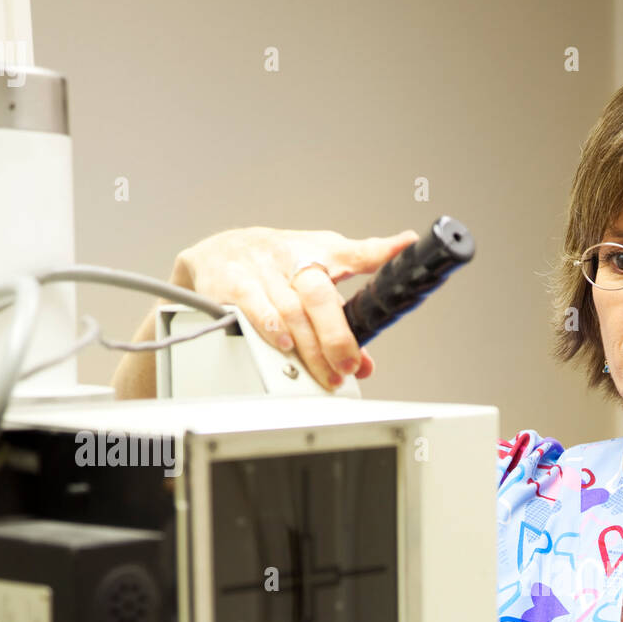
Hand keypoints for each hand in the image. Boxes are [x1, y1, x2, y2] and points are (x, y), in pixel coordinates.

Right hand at [172, 226, 418, 390]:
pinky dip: (271, 329)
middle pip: (320, 295)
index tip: (405, 246)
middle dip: (337, 336)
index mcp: (320, 252)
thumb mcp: (314, 278)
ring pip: (291, 312)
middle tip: (350, 366)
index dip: (380, 250)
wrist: (218, 251)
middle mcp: (293, 257)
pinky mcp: (234, 281)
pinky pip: (255, 307)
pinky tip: (284, 346)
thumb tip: (365, 364)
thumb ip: (343, 318)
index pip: (355, 251)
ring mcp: (262, 269)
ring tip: (326, 375)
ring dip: (311, 349)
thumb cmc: (275, 266)